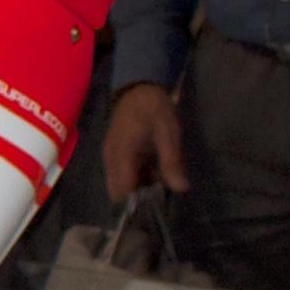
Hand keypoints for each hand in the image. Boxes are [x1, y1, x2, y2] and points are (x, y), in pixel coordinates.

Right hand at [101, 80, 189, 199]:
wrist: (139, 88)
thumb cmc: (155, 110)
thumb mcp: (169, 134)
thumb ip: (171, 162)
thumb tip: (181, 188)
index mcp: (122, 155)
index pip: (122, 191)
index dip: (138, 201)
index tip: (156, 201)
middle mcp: (110, 159)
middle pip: (117, 191)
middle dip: (136, 196)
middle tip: (159, 188)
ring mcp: (109, 156)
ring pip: (118, 184)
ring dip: (136, 187)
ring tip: (158, 177)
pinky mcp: (112, 153)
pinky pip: (119, 174)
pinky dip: (133, 177)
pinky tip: (150, 168)